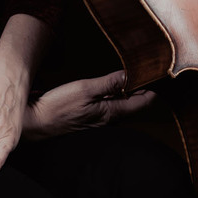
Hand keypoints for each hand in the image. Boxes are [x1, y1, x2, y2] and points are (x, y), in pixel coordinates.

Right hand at [24, 70, 155, 139]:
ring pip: (121, 107)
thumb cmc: (58, 107)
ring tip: (134, 79)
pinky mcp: (88, 120)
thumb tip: (130, 76)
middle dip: (143, 91)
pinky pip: (108, 108)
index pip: (142, 104)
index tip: (160, 77)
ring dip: (128, 94)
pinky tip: (110, 90)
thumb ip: (109, 83)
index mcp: (111, 113)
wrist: (37, 122)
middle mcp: (108, 120)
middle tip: (150, 74)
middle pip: (133, 106)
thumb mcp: (85, 89)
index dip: (152, 91)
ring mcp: (98, 121)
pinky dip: (114, 98)